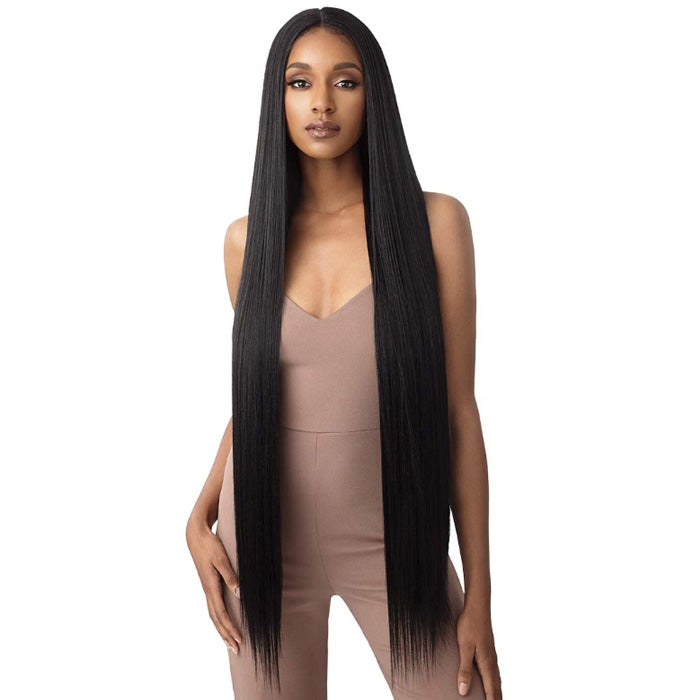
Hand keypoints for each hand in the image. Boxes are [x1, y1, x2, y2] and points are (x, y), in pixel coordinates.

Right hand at [186, 520, 243, 653]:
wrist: (196, 536)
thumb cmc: (210, 546)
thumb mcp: (222, 559)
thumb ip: (231, 576)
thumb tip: (240, 594)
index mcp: (211, 587)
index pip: (221, 614)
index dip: (230, 628)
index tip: (239, 640)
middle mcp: (208, 591)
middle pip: (216, 620)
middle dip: (226, 635)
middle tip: (237, 649)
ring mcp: (207, 589)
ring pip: (213, 615)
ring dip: (222, 629)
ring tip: (230, 642)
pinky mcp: (208, 585)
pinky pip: (213, 607)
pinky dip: (219, 619)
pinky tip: (223, 621)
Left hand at [455, 602, 501, 697]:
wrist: (477, 607)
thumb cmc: (469, 625)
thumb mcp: (464, 648)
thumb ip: (464, 669)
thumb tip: (463, 691)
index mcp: (487, 664)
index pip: (491, 690)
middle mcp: (492, 662)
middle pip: (496, 687)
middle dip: (496, 698)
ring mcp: (491, 656)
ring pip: (496, 679)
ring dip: (496, 692)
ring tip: (495, 699)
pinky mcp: (488, 650)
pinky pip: (493, 672)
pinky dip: (494, 682)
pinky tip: (490, 681)